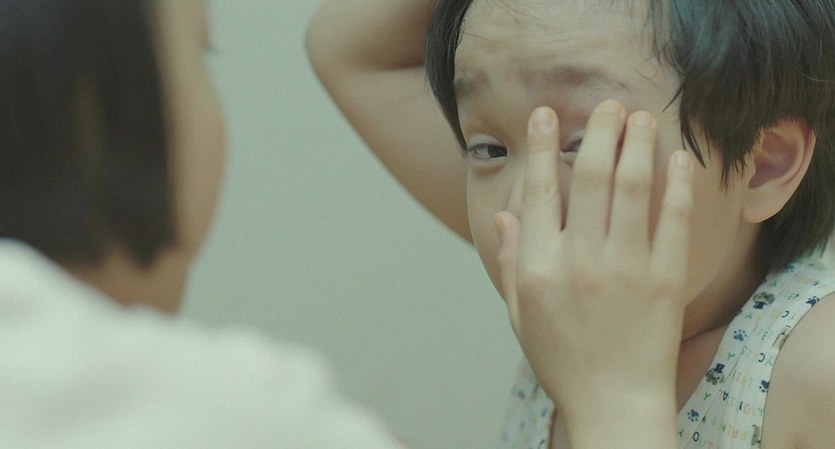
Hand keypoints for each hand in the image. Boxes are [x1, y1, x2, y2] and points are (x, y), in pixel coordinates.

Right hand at [494, 101, 693, 433]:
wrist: (613, 403)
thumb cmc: (562, 360)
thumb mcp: (521, 313)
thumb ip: (513, 260)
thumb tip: (506, 214)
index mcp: (541, 267)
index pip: (542, 191)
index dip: (545, 146)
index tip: (548, 113)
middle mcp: (581, 260)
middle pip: (592, 179)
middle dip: (600, 132)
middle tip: (608, 105)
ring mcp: (626, 268)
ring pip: (633, 189)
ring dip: (638, 145)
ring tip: (642, 117)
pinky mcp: (664, 279)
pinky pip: (674, 221)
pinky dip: (678, 185)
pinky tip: (678, 158)